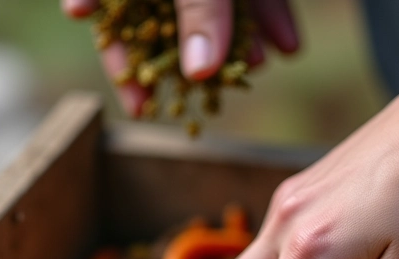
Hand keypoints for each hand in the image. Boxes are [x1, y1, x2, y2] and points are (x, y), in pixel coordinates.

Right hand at [61, 0, 298, 115]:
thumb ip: (198, 5)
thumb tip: (201, 71)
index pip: (110, 12)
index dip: (122, 60)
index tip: (137, 108)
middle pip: (168, 17)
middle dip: (194, 61)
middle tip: (203, 98)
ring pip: (217, 2)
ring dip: (240, 39)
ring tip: (259, 66)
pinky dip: (270, 14)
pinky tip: (288, 46)